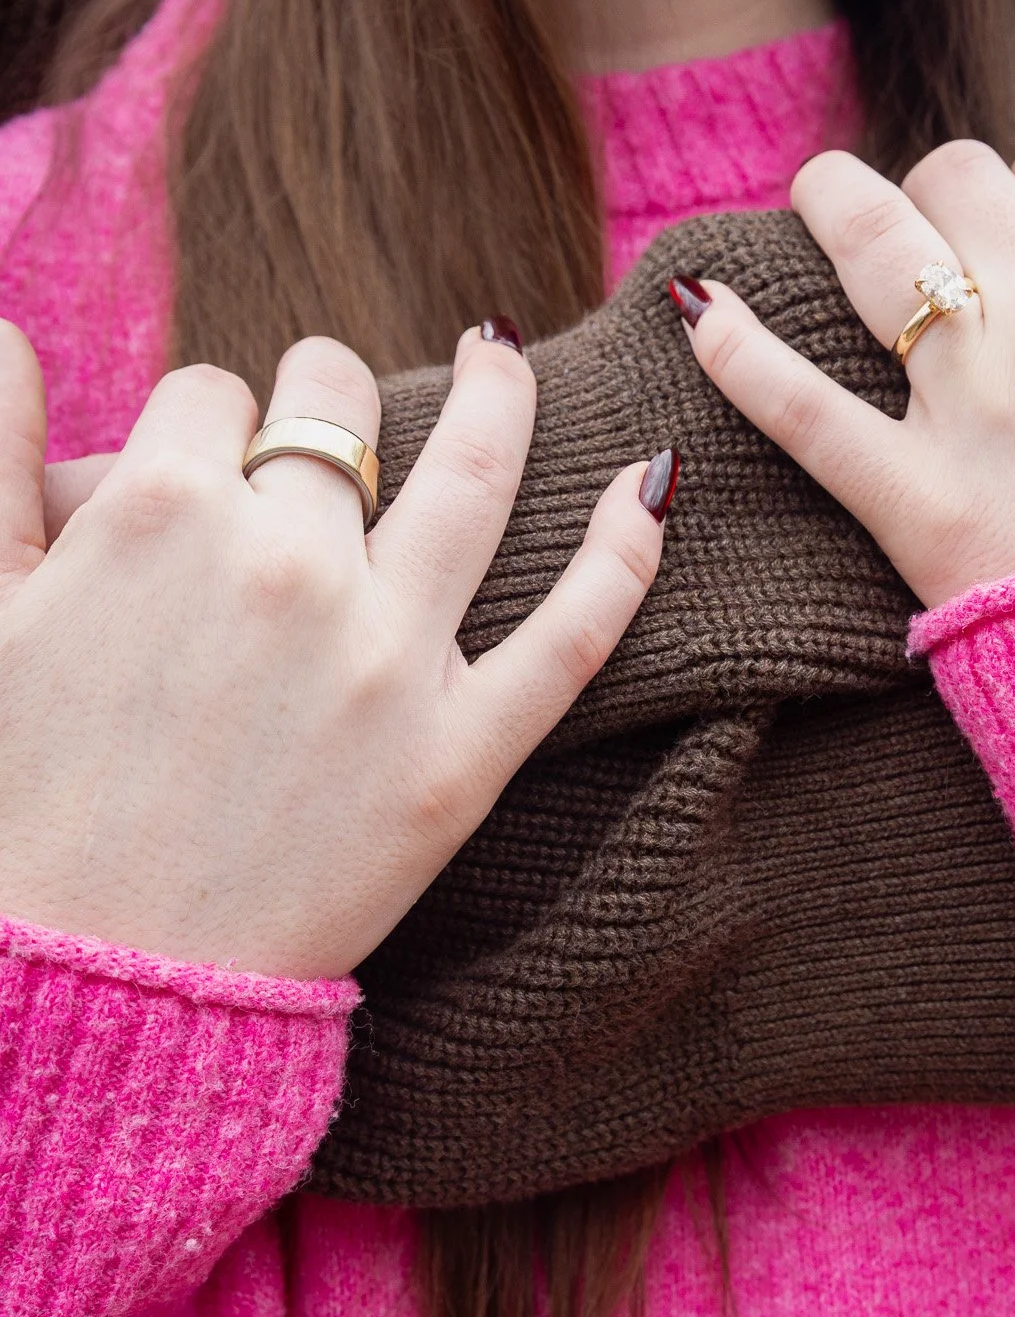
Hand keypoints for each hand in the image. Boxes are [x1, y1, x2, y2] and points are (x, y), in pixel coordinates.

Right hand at [0, 327, 672, 978]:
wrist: (88, 983)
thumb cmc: (16, 802)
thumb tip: (7, 332)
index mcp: (160, 515)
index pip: (212, 399)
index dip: (208, 428)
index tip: (206, 472)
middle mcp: (288, 564)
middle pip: (334, 412)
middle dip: (326, 395)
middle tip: (328, 418)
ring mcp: (386, 660)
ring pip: (471, 477)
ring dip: (497, 398)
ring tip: (501, 362)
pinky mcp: (458, 759)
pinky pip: (571, 637)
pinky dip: (622, 552)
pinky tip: (649, 483)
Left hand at [673, 124, 1014, 606]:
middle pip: (953, 182)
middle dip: (937, 194)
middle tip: (931, 236)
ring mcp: (976, 408)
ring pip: (871, 245)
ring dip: (835, 205)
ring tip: (818, 204)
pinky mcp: (917, 506)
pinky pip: (803, 409)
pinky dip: (740, 354)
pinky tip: (701, 313)